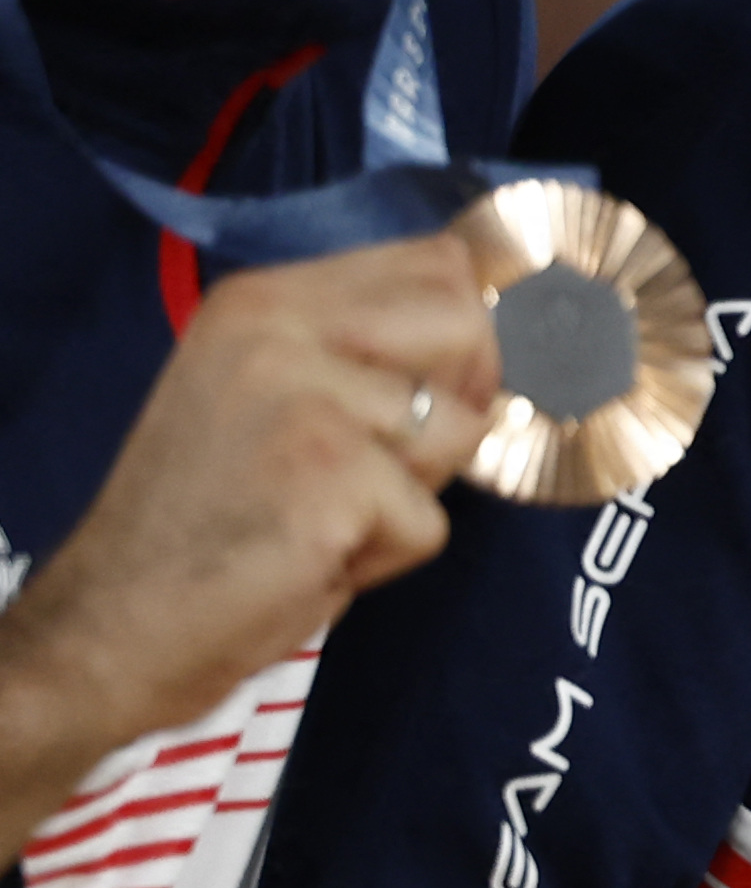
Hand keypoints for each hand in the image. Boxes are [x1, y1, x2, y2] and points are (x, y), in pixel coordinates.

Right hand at [0, 231, 494, 844]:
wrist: (111, 622)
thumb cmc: (206, 519)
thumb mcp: (267, 395)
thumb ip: (363, 352)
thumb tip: (503, 331)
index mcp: (265, 298)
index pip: (440, 264)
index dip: (473, 334)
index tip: (442, 391)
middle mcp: (281, 329)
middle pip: (473, 331)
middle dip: (454, 412)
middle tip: (365, 471)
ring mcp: (305, 398)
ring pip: (461, 434)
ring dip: (409, 496)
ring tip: (320, 515)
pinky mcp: (330, 479)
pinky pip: (431, 523)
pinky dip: (385, 558)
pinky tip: (307, 557)